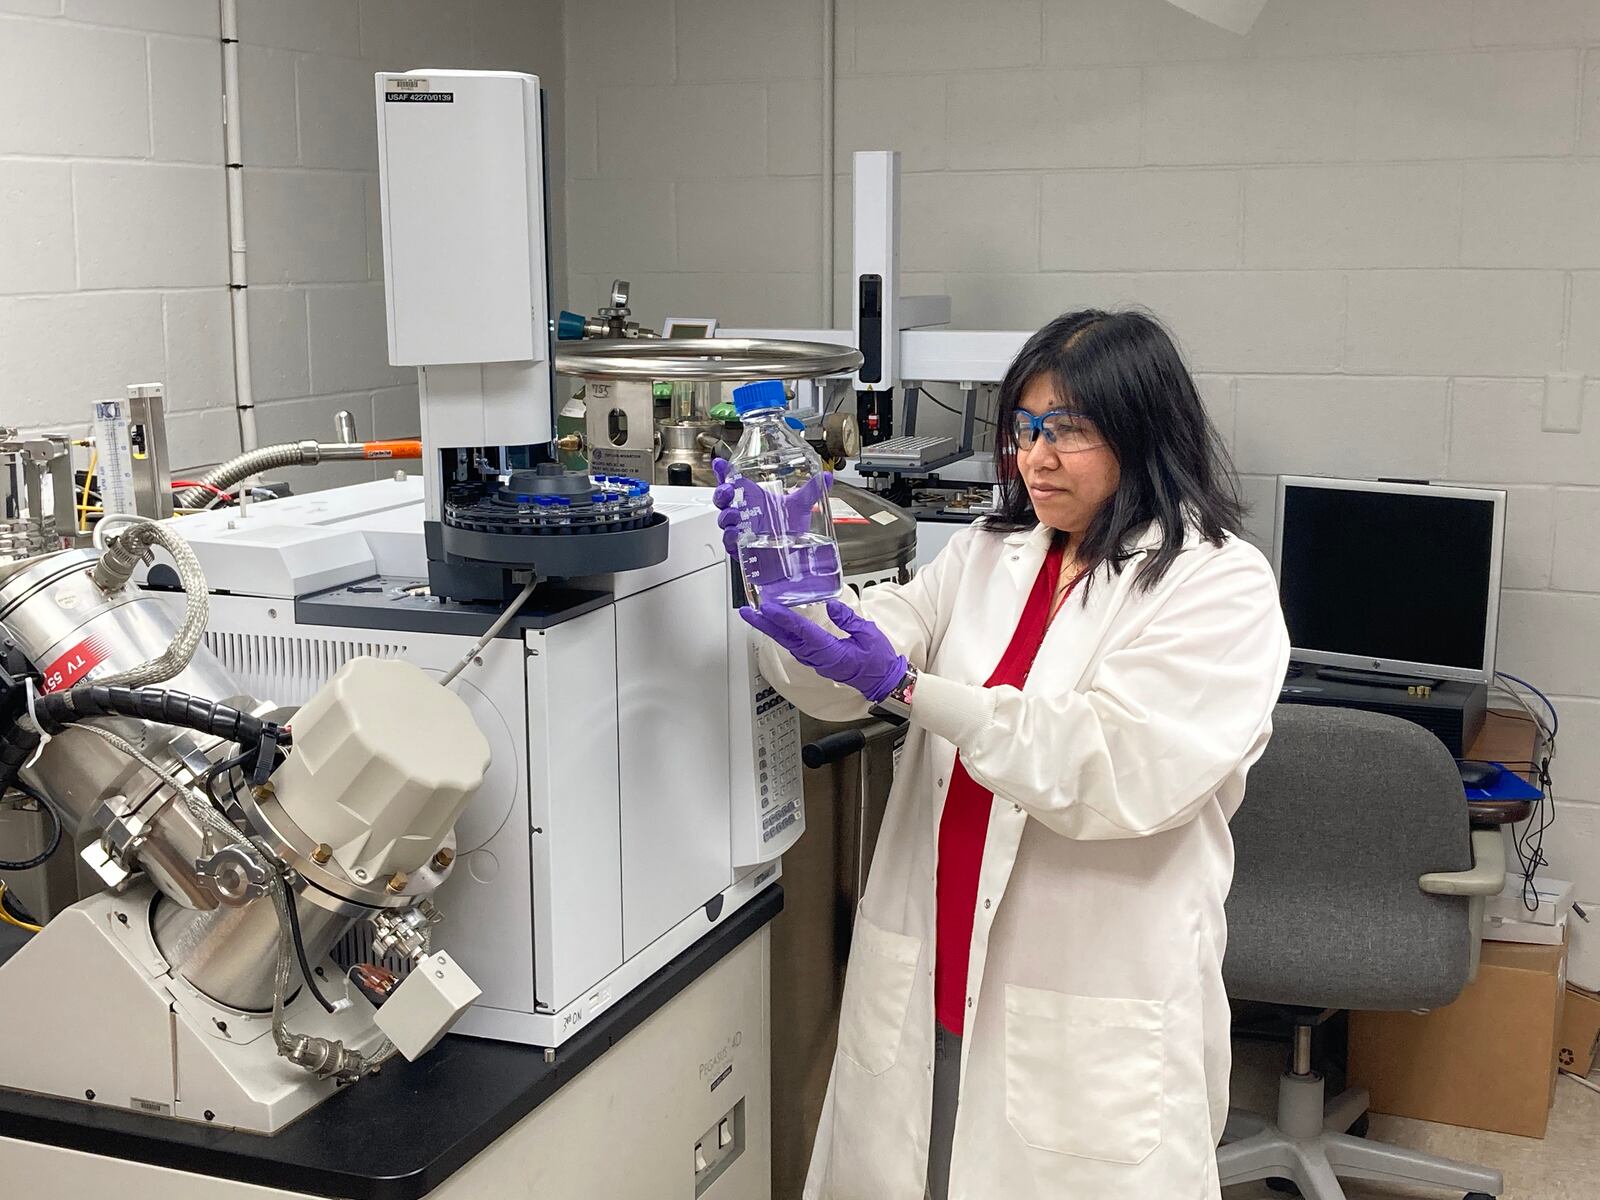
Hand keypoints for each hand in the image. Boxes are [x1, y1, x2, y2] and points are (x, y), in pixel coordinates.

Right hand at [712, 458, 832, 557]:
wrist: (794, 556)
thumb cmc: (791, 530)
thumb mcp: (800, 506)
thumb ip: (811, 490)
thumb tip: (827, 476)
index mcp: (753, 498)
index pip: (733, 481)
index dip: (723, 471)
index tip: (720, 463)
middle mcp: (744, 513)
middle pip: (723, 499)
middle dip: (721, 493)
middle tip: (728, 490)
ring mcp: (741, 530)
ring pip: (724, 520)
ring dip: (726, 516)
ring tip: (734, 515)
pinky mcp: (742, 548)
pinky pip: (730, 542)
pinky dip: (731, 537)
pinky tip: (736, 534)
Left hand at [740, 599, 907, 703]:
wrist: (884, 682)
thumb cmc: (879, 661)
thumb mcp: (869, 634)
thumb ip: (848, 620)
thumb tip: (831, 606)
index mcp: (832, 652)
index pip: (802, 632)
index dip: (783, 619)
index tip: (768, 608)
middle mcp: (820, 659)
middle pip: (787, 639)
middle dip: (766, 625)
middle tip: (748, 612)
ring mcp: (818, 662)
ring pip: (790, 644)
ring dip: (772, 630)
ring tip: (758, 616)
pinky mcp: (820, 662)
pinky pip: (798, 648)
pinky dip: (785, 636)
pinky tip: (779, 627)